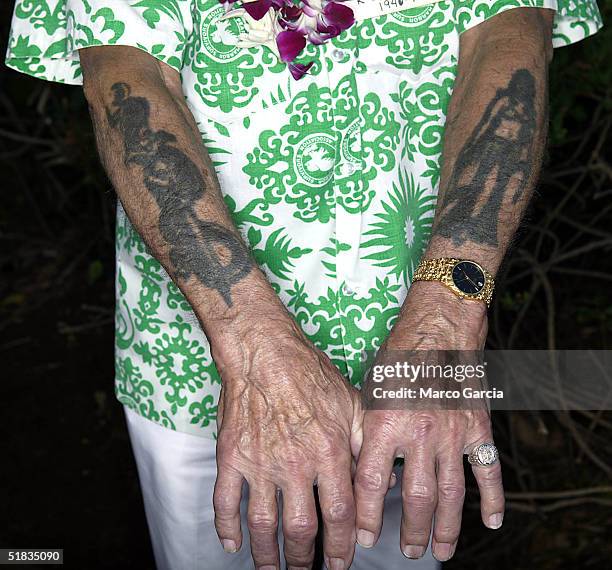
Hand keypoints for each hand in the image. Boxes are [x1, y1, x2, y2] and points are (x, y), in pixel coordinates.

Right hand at [213, 317, 362, 569]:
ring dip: (268, 555)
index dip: (342, 546)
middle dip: (306, 559)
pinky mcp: (231, 456)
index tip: (342, 562)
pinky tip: (233, 544)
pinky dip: (226, 528)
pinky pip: (225, 501)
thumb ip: (368, 444)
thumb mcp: (352, 403)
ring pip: (263, 525)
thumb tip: (385, 478)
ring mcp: (259, 462)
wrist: (264, 352)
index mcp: (328, 452)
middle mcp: (294, 464)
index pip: (339, 515)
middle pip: (301, 529)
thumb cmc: (309, 373)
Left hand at [354, 282, 503, 561]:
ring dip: (446, 528)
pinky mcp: (477, 427)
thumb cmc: (397, 357)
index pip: (371, 483)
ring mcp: (452, 433)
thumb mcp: (369, 391)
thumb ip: (367, 431)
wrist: (439, 327)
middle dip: (410, 531)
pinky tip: (490, 522)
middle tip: (406, 551)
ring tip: (441, 551)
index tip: (362, 538)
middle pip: (415, 498)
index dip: (365, 516)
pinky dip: (492, 499)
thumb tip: (363, 470)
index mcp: (384, 423)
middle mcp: (418, 433)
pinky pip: (487, 470)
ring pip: (451, 494)